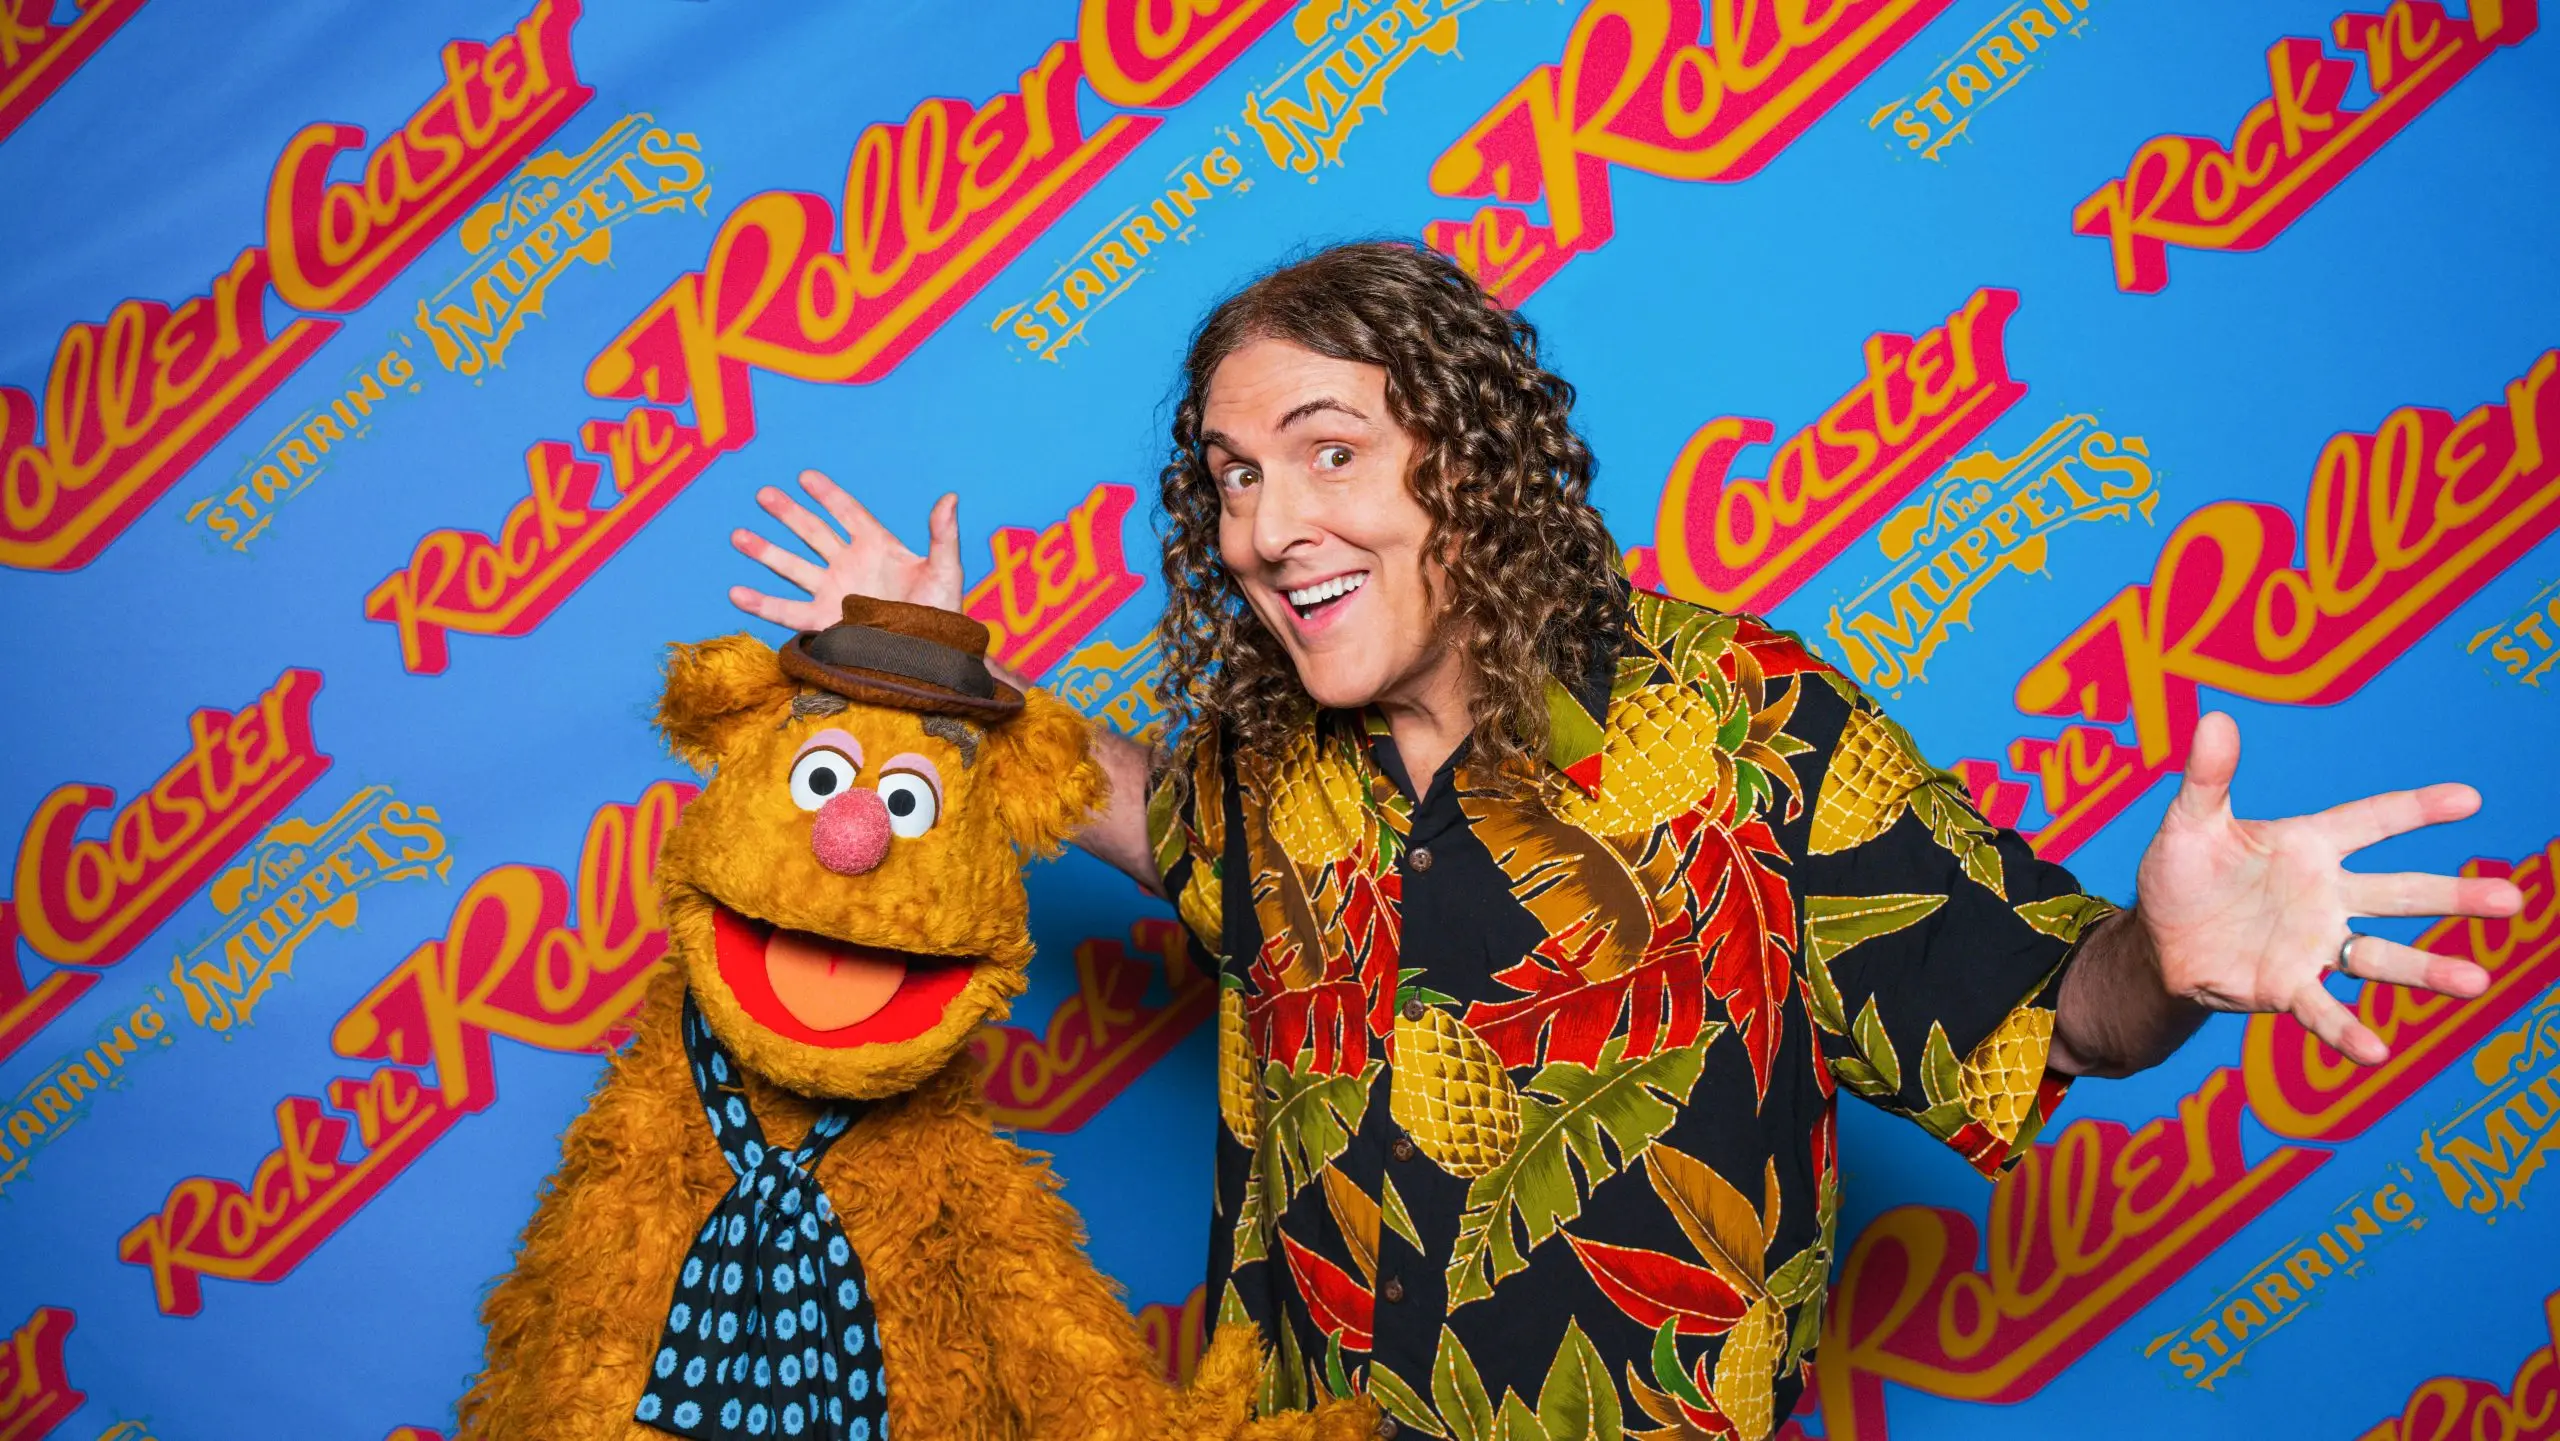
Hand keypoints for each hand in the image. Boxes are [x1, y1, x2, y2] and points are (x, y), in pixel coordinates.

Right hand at [728, 470, 963, 629]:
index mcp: (877, 547)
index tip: (805, 477)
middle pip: (813, 532)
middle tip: (763, 495)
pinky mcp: (825, 622)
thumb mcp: (946, 570)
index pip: (847, 512)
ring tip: (738, 536)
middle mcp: (850, 565)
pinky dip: (762, 604)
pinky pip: (787, 612)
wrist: (934, 655)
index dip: (828, 494)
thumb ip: (942, 534)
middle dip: (788, 514)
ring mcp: (834, 592)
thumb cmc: (944, 612)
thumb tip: (950, 497)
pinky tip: (737, 593)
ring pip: (793, 567)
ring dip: (766, 551)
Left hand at [2133, 711, 2524, 1064]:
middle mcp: (2326, 896)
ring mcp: (2313, 945)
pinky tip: (2376, 1051)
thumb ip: (2209, 777)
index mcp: (2308, 846)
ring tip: (2477, 983)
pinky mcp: (2288, 987)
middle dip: (2453, 896)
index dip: (2416, 810)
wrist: (2159, 939)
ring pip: (2380, 957)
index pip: (2371, 822)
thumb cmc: (2183, 874)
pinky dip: (2348, 1030)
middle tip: (2513, 899)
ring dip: (2427, 970)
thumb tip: (2217, 717)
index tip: (2469, 798)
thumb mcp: (2190, 822)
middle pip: (2398, 893)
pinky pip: (2324, 1009)